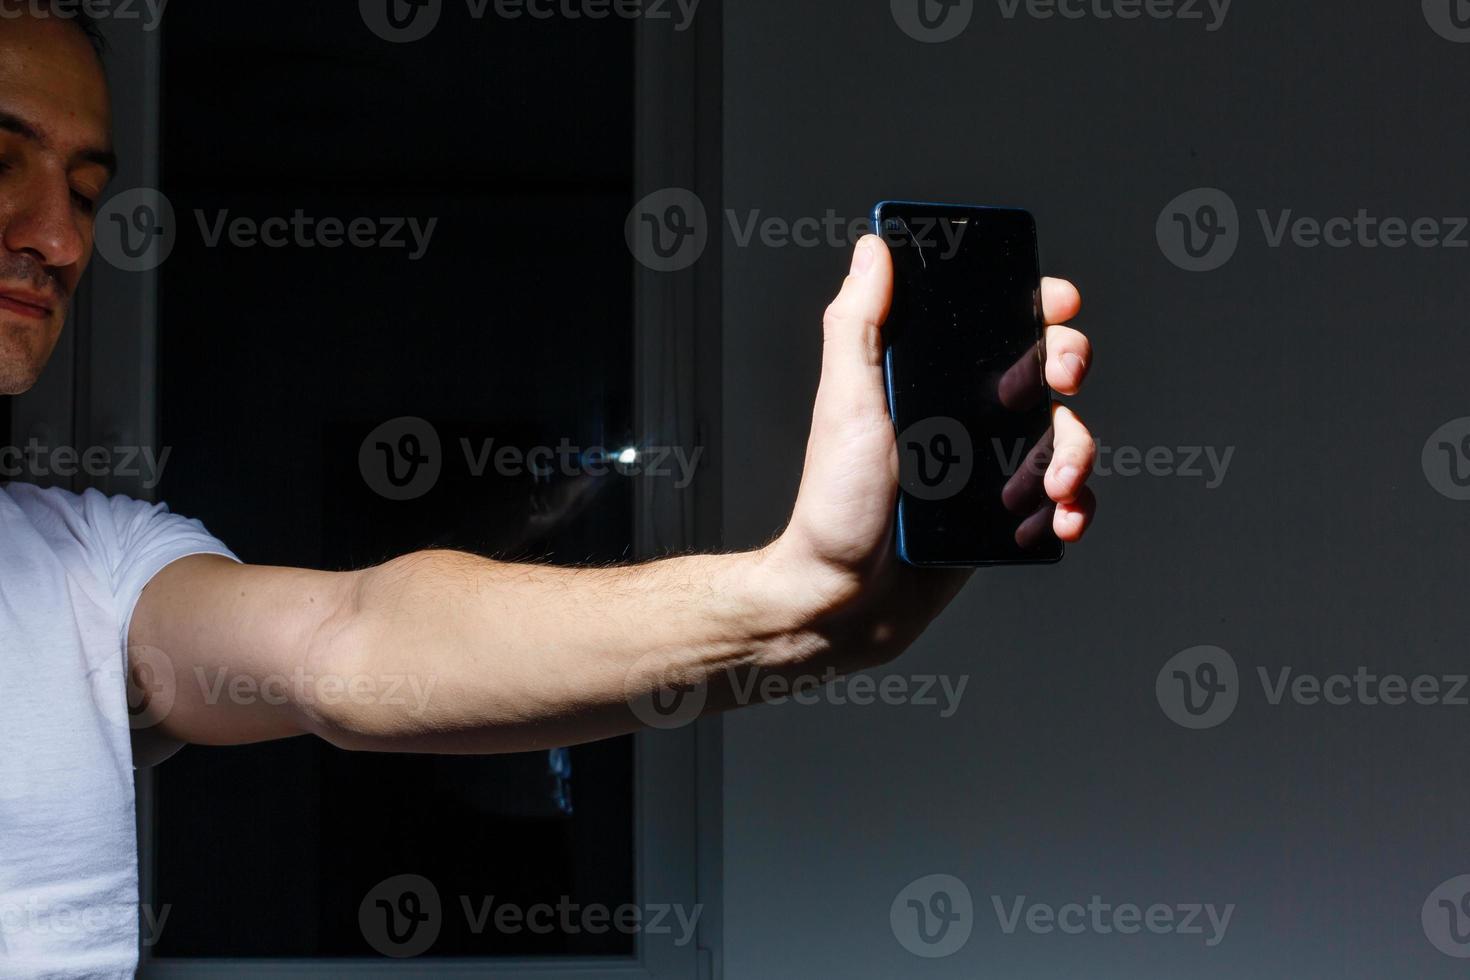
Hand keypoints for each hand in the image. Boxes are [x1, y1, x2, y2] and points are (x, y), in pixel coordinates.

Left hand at [758, 234, 1096, 670]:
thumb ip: (858, 322)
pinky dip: (1074, 506)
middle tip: (1062, 379)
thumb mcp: (845, 400)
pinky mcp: (1002, 518)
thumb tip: (874, 248)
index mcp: (926, 378)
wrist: (841, 600)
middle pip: (1044, 369)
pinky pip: (1060, 500)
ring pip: (1063, 435)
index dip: (1035, 304)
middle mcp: (962, 416)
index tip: (1056, 301)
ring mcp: (987, 467)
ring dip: (1077, 448)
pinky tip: (1061, 519)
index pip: (992, 323)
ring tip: (1055, 481)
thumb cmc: (832, 503)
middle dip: (1069, 363)